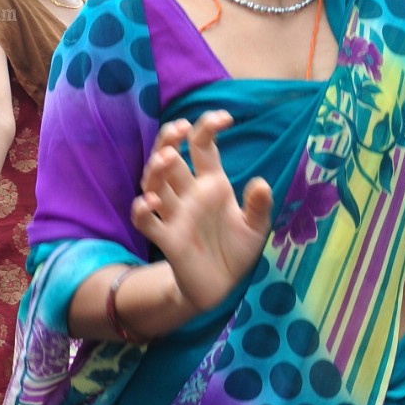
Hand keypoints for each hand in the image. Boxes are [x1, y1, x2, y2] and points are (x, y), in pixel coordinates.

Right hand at [131, 112, 271, 313]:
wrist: (223, 287)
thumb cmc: (236, 250)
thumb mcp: (256, 228)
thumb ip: (258, 206)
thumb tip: (261, 183)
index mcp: (212, 184)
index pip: (201, 147)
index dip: (207, 127)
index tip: (224, 118)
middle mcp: (189, 194)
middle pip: (170, 157)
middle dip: (170, 138)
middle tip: (180, 128)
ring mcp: (175, 214)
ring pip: (154, 183)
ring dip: (156, 168)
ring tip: (167, 158)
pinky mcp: (166, 238)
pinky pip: (145, 220)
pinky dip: (142, 209)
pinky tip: (151, 201)